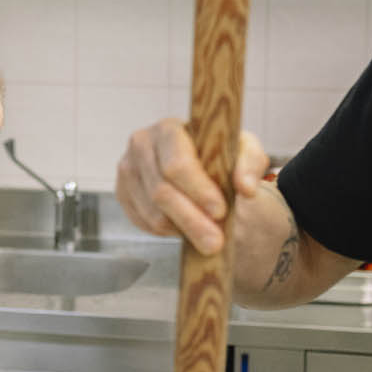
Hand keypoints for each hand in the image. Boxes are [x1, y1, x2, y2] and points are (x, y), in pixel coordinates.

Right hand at [116, 119, 268, 253]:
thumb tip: (246, 188)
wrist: (196, 162)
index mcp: (168, 129)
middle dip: (191, 220)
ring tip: (207, 238)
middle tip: (215, 242)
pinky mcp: (122, 193)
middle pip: (161, 192)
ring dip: (182, 230)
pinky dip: (167, 231)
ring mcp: (127, 170)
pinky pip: (143, 222)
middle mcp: (141, 145)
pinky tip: (185, 227)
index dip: (198, 190)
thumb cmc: (218, 153)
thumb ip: (249, 164)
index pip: (176, 164)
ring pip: (152, 213)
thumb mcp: (242, 150)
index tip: (220, 211)